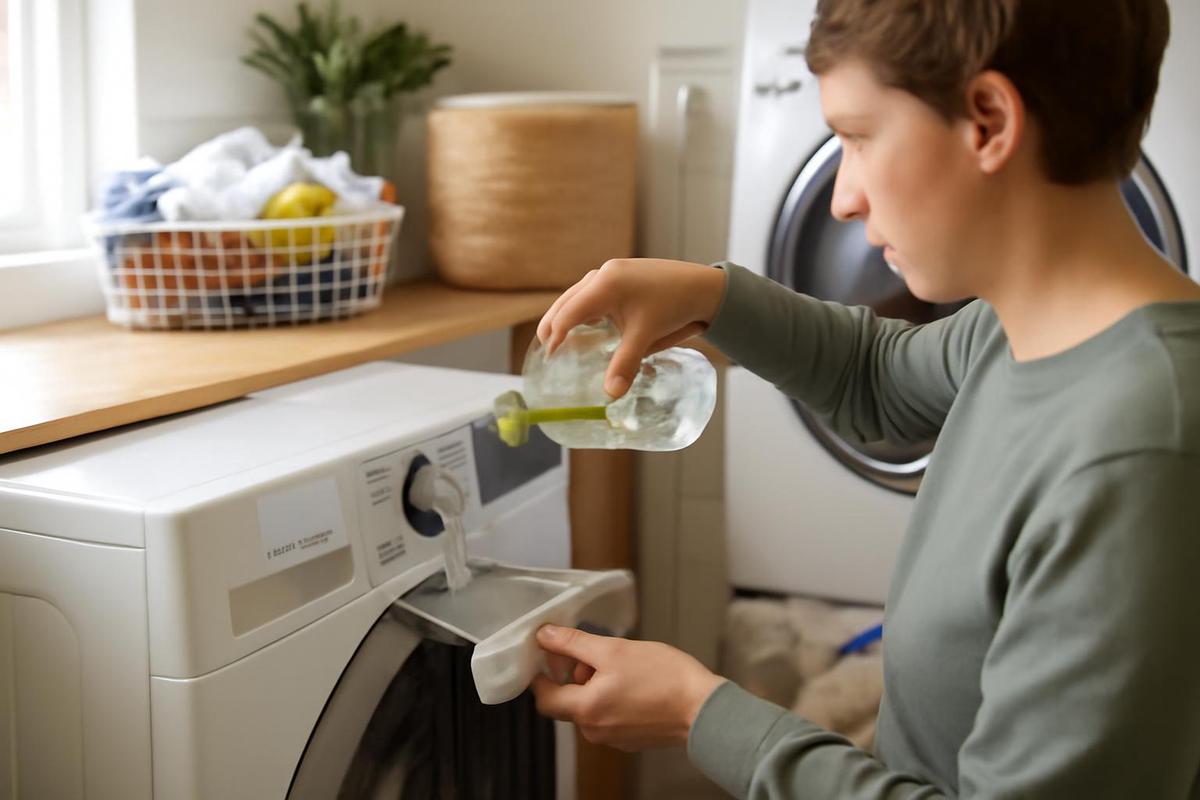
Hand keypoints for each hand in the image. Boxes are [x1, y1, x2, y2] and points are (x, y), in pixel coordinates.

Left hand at [530, 624, 726, 751]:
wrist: (704, 707)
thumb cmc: (663, 677)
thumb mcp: (613, 650)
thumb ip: (574, 644)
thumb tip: (545, 636)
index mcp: (586, 710)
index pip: (544, 698)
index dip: (541, 675)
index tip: (548, 656)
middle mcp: (595, 731)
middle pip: (568, 701)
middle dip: (575, 675)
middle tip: (595, 652)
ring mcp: (614, 738)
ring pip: (590, 708)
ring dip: (595, 685)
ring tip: (622, 665)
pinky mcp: (631, 739)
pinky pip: (609, 716)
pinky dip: (612, 698)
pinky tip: (634, 681)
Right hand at [536, 259, 725, 397]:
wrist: (702, 286)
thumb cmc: (674, 306)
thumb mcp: (646, 336)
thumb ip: (625, 364)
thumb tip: (610, 394)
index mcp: (604, 285)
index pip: (567, 314)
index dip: (554, 337)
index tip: (549, 358)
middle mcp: (602, 274)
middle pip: (565, 303)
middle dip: (553, 326)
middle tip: (547, 351)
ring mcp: (610, 273)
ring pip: (576, 296)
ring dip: (566, 316)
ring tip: (559, 340)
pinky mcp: (618, 276)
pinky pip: (590, 294)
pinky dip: (582, 310)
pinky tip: (585, 327)